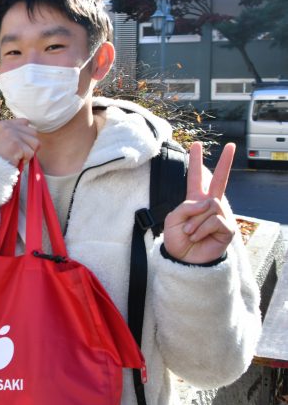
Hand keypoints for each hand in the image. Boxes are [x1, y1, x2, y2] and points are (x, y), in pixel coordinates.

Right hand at [0, 119, 39, 166]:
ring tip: (16, 157)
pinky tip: (15, 161)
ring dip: (28, 153)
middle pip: (33, 132)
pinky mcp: (16, 144)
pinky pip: (31, 153)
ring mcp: (11, 134)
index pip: (25, 122)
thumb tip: (30, 135)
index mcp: (2, 124)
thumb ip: (13, 134)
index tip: (18, 145)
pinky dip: (25, 160)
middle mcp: (6, 126)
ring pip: (35, 143)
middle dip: (29, 145)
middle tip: (17, 153)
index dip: (25, 135)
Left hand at [163, 142, 236, 263]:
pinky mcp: (227, 227)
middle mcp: (209, 205)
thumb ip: (186, 206)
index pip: (196, 178)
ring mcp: (220, 215)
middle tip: (231, 145)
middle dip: (226, 162)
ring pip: (209, 206)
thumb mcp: (173, 219)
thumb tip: (208, 203)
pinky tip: (198, 237)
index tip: (196, 145)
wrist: (184, 260)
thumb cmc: (177, 240)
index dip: (196, 161)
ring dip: (195, 221)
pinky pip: (213, 219)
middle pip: (219, 180)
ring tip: (190, 233)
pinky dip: (201, 229)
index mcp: (194, 200)